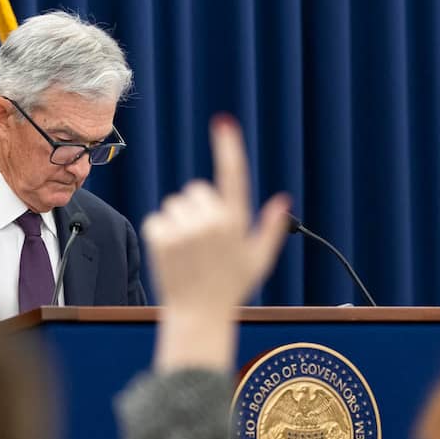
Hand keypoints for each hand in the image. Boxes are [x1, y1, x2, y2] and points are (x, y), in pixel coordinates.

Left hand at [143, 116, 289, 370]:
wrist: (198, 315)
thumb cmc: (231, 289)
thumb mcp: (258, 260)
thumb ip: (271, 228)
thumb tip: (282, 200)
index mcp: (236, 222)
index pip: (233, 175)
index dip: (228, 147)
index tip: (223, 122)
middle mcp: (211, 222)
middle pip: (196, 190)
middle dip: (198, 208)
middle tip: (202, 240)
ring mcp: (184, 230)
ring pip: (174, 204)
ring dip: (178, 221)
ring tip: (187, 251)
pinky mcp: (161, 238)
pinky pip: (156, 219)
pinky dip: (160, 233)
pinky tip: (171, 254)